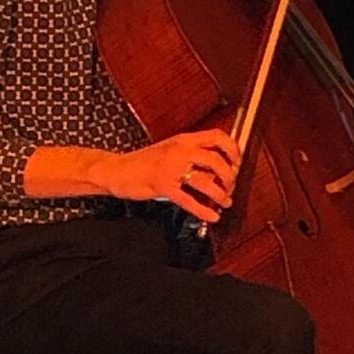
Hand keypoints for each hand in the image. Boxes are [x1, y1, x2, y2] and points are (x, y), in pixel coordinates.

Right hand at [89, 129, 240, 221]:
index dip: (232, 149)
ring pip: (205, 181)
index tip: (237, 161)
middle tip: (230, 186)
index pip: (216, 136)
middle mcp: (179, 151)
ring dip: (220, 194)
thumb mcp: (170, 150)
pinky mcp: (162, 186)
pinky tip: (211, 216)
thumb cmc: (143, 162)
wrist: (116, 169)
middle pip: (215, 160)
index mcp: (183, 140)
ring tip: (225, 202)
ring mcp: (170, 168)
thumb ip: (191, 155)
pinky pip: (188, 200)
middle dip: (229, 176)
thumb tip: (216, 166)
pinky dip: (203, 210)